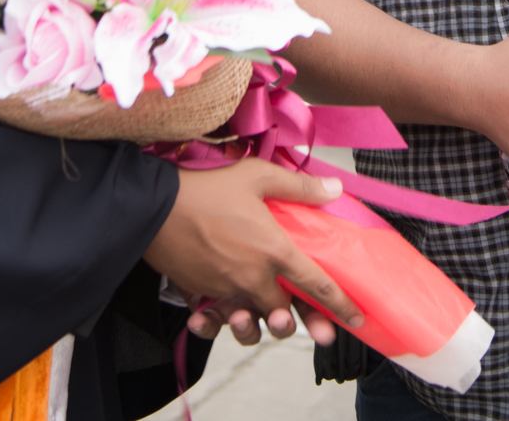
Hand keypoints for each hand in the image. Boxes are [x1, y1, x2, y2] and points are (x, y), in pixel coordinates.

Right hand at [144, 160, 362, 344]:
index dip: (339, 305)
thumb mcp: (257, 177)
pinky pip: (217, 319)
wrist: (154, 207)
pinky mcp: (201, 293)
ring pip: (252, 323)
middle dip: (303, 325)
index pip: (316, 285)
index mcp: (274, 252)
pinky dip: (221, 323)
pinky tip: (222, 319)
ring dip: (263, 329)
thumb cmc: (207, 188)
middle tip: (321, 332)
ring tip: (272, 323)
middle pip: (284, 315)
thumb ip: (298, 187)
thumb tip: (335, 190)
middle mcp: (253, 277)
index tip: (355, 320)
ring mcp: (226, 289)